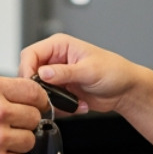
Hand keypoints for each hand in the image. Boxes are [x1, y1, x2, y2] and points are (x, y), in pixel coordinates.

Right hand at [19, 34, 146, 113]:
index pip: (30, 54)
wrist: (125, 90)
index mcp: (60, 45)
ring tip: (71, 102)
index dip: (27, 69)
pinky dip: (62, 107)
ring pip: (38, 90)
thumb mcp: (89, 70)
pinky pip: (50, 102)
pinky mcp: (61, 91)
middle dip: (39, 88)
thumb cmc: (114, 71)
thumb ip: (65, 72)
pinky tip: (78, 104)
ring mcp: (57, 77)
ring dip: (52, 100)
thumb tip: (43, 72)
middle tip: (50, 98)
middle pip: (30, 73)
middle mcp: (55, 60)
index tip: (32, 84)